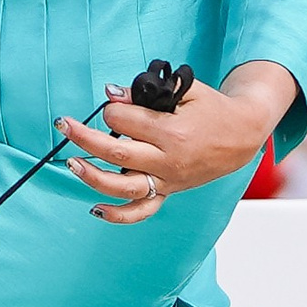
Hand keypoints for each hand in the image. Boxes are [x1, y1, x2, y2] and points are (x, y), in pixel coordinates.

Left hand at [58, 64, 296, 224]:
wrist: (243, 135)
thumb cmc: (213, 109)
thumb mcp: (186, 90)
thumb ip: (148, 92)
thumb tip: (111, 94)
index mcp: (171, 132)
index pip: (125, 120)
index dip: (112, 108)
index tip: (113, 102)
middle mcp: (167, 160)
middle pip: (115, 152)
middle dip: (84, 137)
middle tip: (64, 124)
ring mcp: (167, 180)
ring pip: (122, 186)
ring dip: (92, 176)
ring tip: (72, 162)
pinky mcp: (169, 192)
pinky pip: (142, 211)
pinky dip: (118, 216)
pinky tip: (95, 209)